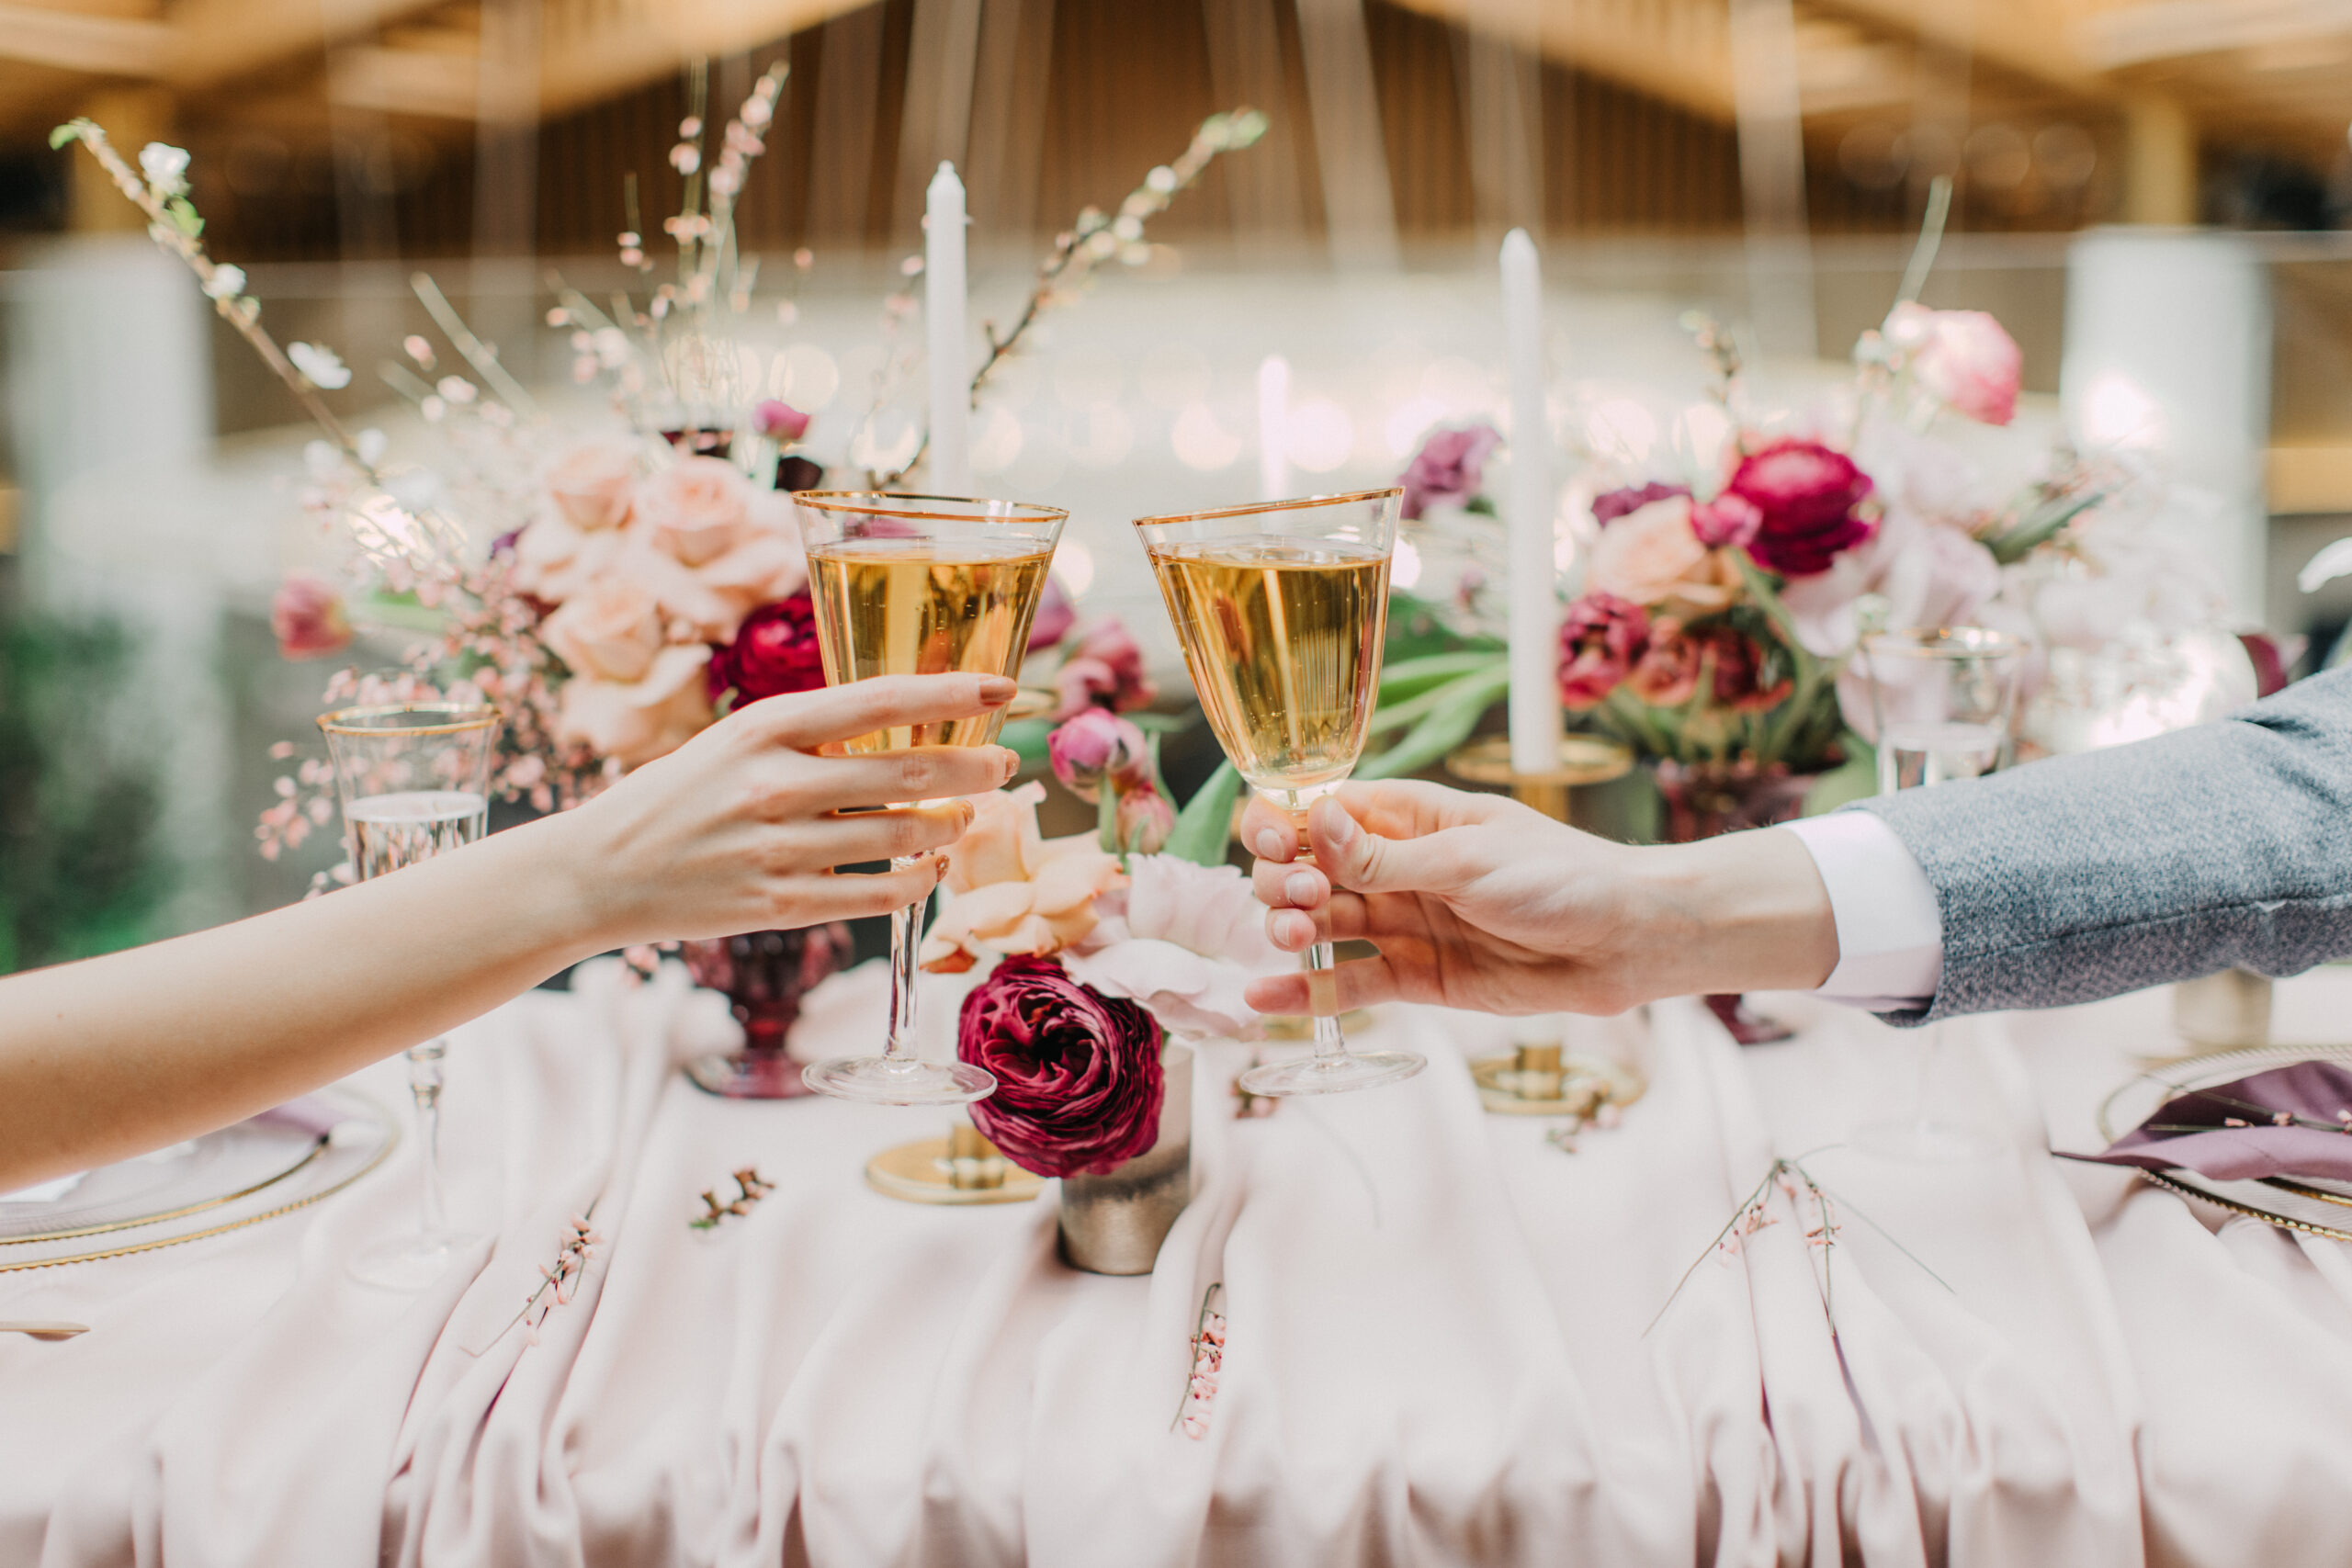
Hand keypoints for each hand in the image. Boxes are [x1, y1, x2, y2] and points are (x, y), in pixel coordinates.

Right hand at [549, 672, 1022, 946]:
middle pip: (906, 772)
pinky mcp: (779, 906)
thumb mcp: (737, 741)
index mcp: (764, 728)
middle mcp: (773, 784)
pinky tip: (929, 867)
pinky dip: (917, 881)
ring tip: (966, 817)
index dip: (951, 695)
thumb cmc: (682, 796)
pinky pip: (877, 895)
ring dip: (950, 826)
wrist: (601, 871)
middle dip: (972, 768)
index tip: (1004, 689)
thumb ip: (814, 735)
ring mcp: (777, 849)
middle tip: (1005, 763)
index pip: (879, 700)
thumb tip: (910, 726)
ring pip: (902, 837)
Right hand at [1239, 780, 1839, 1016]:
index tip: (1274, 844)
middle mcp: (1396, 867)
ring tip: (1288, 941)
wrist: (1627, 941)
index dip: (1286, 824)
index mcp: (1410, 816)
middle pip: (1308, 870)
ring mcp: (1403, 923)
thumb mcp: (1469, 859)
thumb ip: (1386, 856)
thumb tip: (1315, 824)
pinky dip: (1307, 991)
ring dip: (1291, 931)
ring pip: (1323, 926)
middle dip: (1286, 882)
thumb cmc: (1562, 877)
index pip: (1323, 811)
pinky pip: (1350, 983)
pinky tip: (1265, 998)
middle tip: (1300, 900)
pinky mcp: (1417, 977)